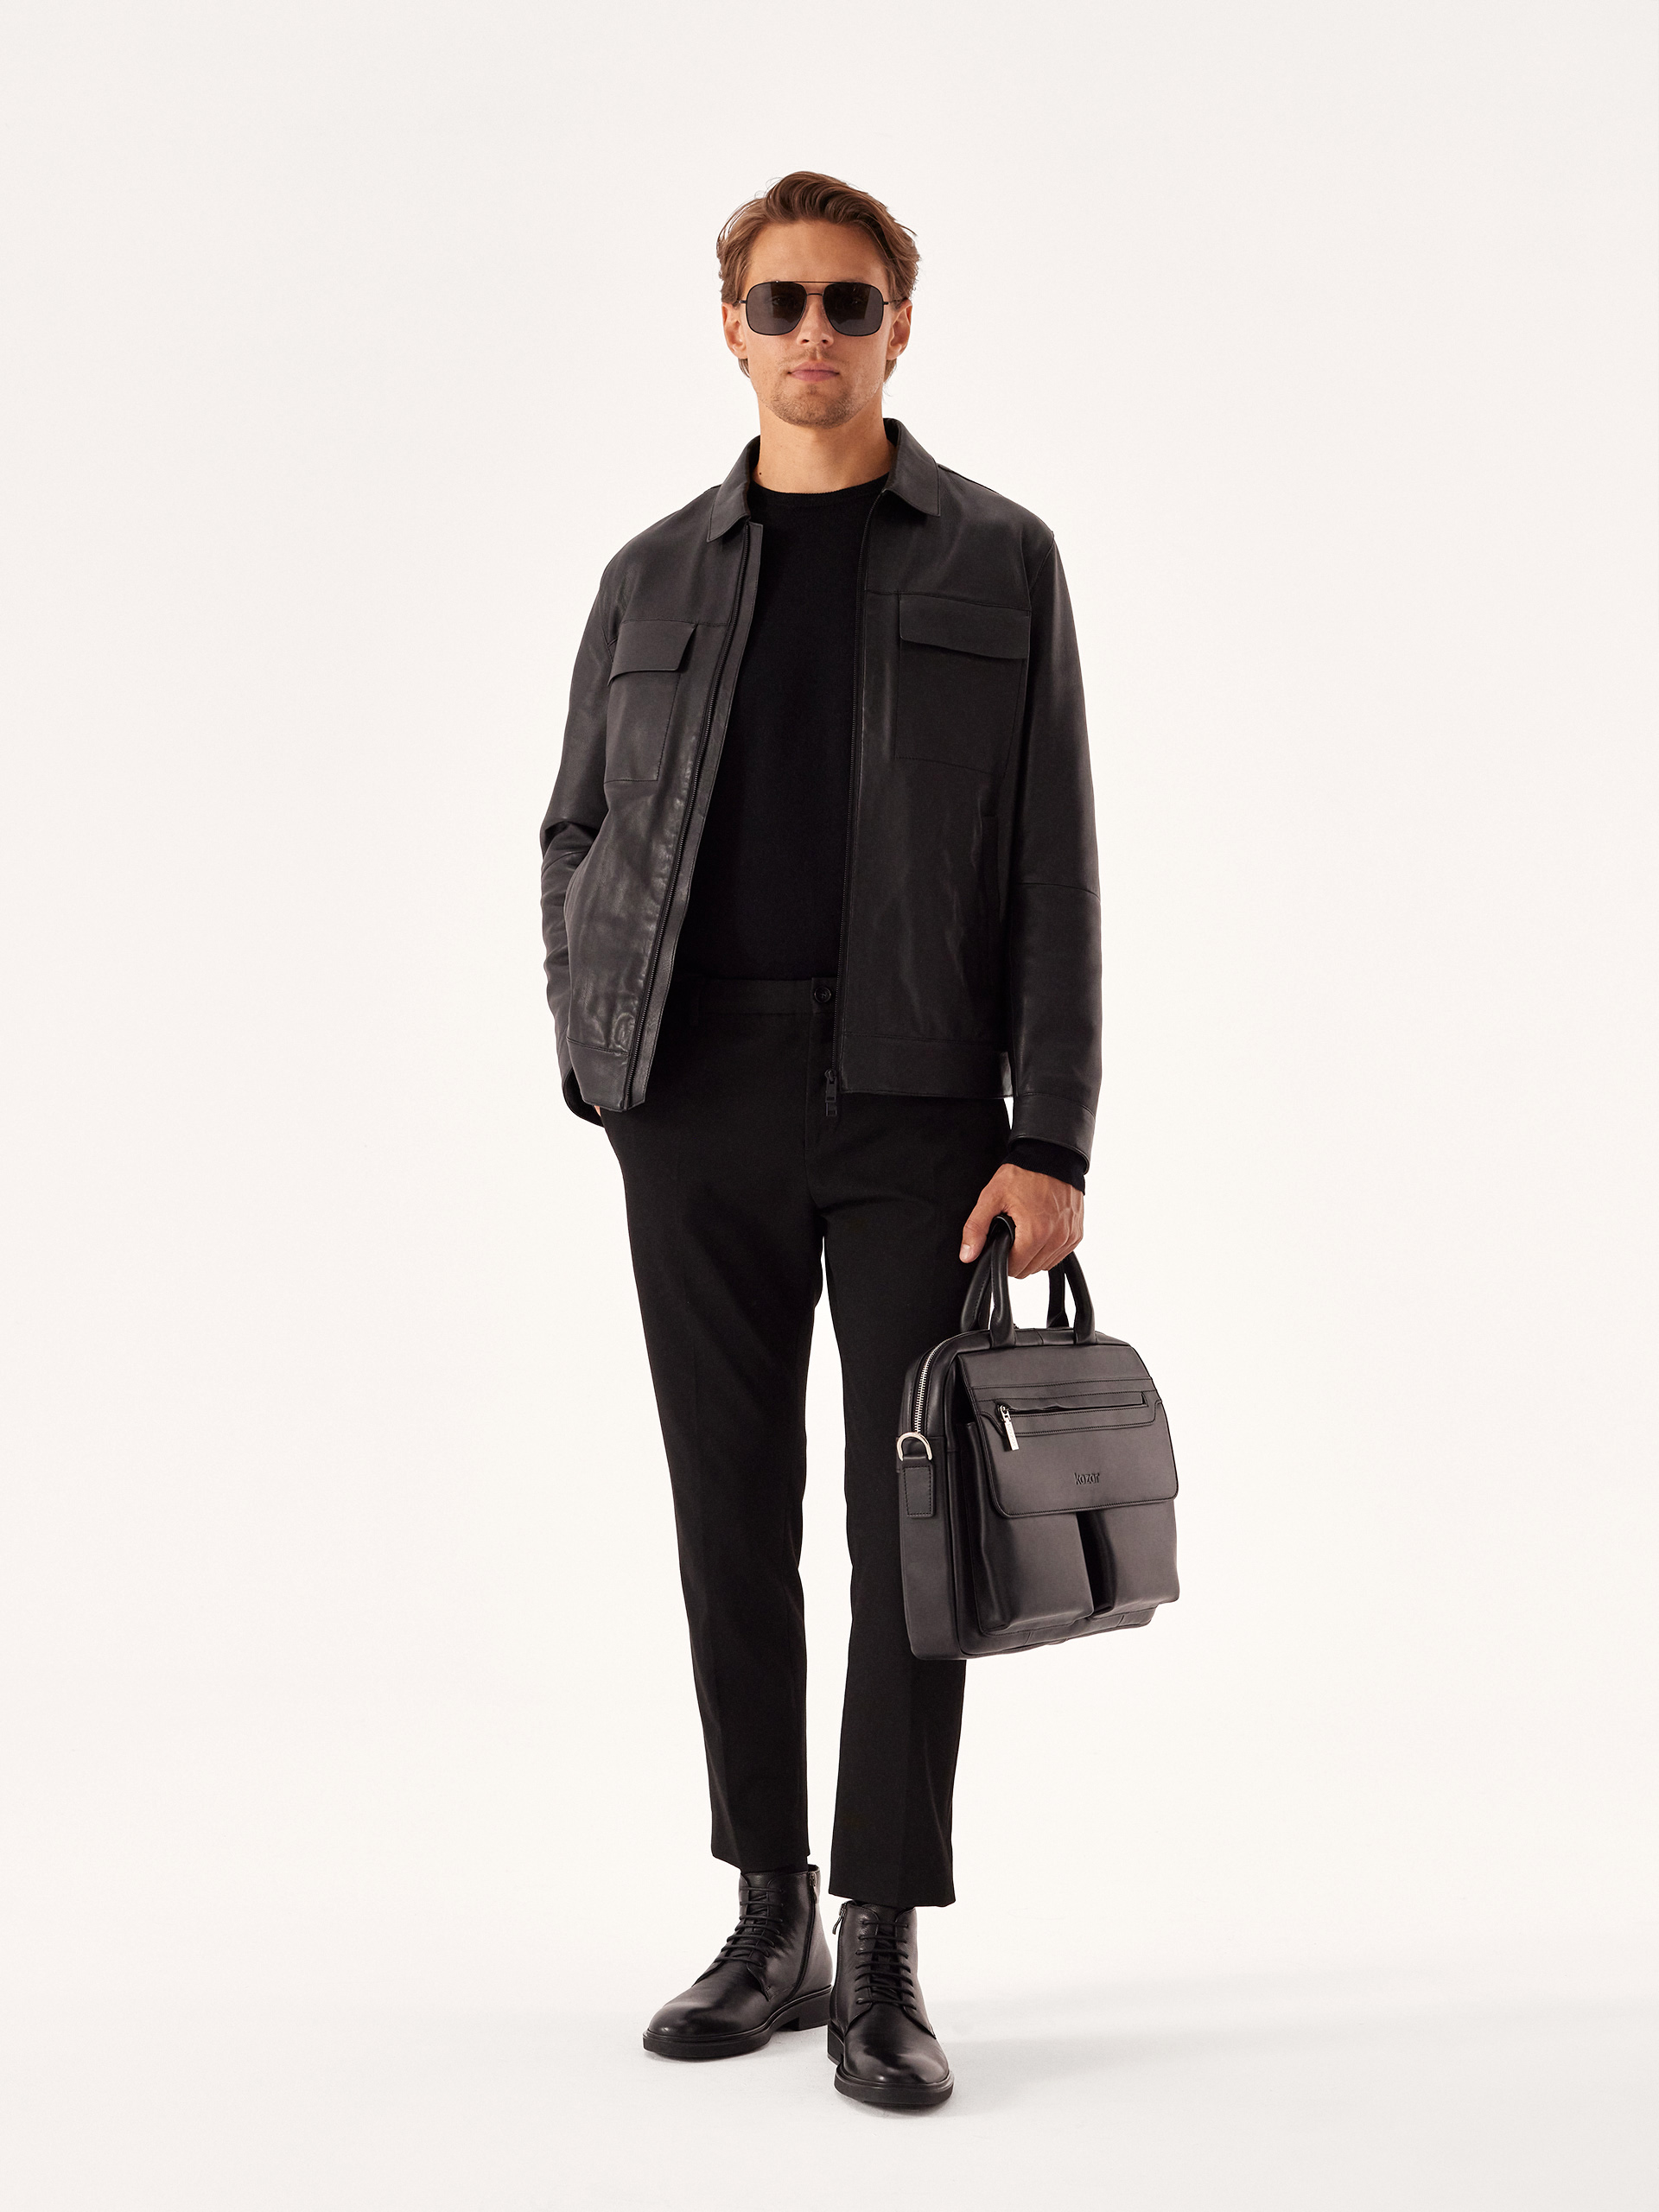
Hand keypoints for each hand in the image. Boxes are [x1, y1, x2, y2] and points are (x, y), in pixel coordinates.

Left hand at [960, 1164, 1083, 1278]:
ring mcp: (1069, 1236)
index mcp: (1035, 1233)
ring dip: (1033, 1256)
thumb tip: (967, 1255)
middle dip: (1017, 1258)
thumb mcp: (992, 1197)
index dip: (1002, 1260)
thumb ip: (976, 1228)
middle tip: (1011, 1236)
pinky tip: (1041, 1232)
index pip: (1014, 1268)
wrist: (1051, 1156)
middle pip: (1029, 1269)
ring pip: (1045, 1265)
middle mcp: (1056, 1238)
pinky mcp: (1077, 1233)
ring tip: (1026, 1232)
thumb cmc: (1024, 1174)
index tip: (1000, 1245)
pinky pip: (1060, 1254)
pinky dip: (1049, 1249)